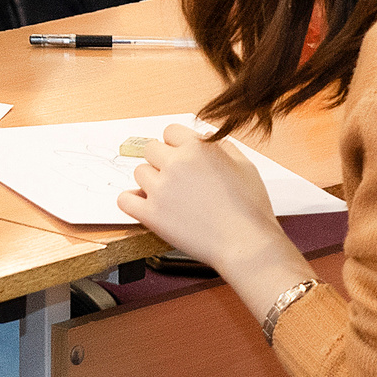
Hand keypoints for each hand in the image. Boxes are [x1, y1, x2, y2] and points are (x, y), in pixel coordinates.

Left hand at [117, 125, 282, 270]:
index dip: (176, 145)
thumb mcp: (244, 166)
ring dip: (151, 182)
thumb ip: (221, 147)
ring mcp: (161, 189)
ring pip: (139, 173)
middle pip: (151, 149)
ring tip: (169, 197)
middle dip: (161, 161)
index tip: (179, 156)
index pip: (170, 131)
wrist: (246, 245)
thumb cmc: (251, 210)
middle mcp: (176, 164)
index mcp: (198, 148)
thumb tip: (205, 138)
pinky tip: (144, 205)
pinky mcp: (151, 214)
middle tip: (175, 179)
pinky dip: (131, 201)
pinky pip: (125, 200)